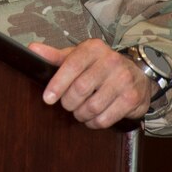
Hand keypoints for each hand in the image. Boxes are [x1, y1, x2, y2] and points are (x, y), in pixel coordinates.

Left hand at [28, 39, 153, 128]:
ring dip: (81, 114)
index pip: (72, 65)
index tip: (47, 98)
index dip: (57, 84)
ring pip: (92, 106)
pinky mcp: (132, 97)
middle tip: (67, 105)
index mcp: (94, 48)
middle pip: (80, 89)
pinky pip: (106, 118)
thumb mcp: (78, 57)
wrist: (139, 73)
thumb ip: (55, 56)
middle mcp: (111, 61)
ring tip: (80, 112)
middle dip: (69, 102)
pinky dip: (95, 123)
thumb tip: (32, 49)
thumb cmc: (100, 66)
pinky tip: (93, 118)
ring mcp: (123, 79)